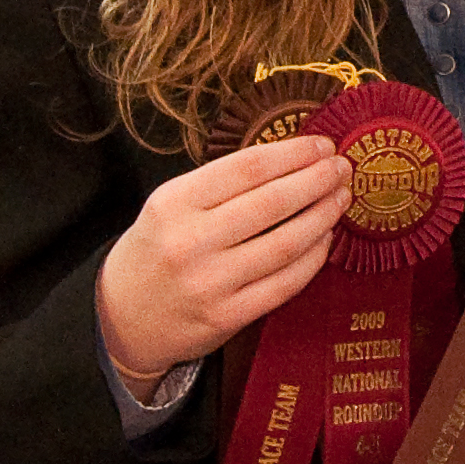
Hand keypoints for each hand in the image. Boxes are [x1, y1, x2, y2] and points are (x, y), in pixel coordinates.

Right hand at [95, 134, 351, 384]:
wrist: (121, 319)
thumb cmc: (156, 250)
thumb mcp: (171, 205)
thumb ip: (222, 185)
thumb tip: (294, 158)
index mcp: (174, 203)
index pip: (247, 168)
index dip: (293, 153)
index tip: (323, 145)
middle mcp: (190, 242)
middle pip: (272, 203)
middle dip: (317, 180)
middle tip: (343, 167)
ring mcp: (209, 284)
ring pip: (285, 244)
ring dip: (323, 216)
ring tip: (341, 197)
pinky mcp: (226, 318)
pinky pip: (284, 284)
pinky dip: (313, 258)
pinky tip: (325, 238)